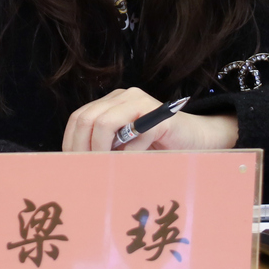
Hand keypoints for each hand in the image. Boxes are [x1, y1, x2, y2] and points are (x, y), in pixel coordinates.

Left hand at [61, 87, 238, 151]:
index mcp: (111, 102)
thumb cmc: (157, 147)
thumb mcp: (124, 146)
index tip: (72, 165)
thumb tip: (75, 166)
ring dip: (101, 150)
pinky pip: (135, 135)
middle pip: (86, 119)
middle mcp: (123, 97)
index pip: (79, 118)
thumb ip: (104, 148)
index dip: (71, 142)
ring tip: (106, 167)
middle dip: (81, 148)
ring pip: (104, 123)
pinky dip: (130, 154)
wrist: (197, 139)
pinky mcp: (159, 116)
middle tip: (85, 170)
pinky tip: (135, 163)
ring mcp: (141, 103)